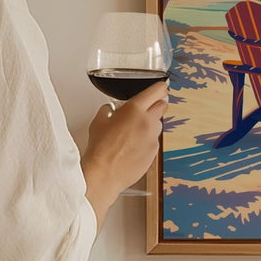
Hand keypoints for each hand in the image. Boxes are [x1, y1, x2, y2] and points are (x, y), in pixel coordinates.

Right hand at [82, 80, 168, 226]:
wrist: (104, 173)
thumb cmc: (100, 148)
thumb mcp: (98, 122)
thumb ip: (108, 111)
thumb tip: (110, 109)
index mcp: (134, 109)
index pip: (157, 91)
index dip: (160, 88)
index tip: (161, 87)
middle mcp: (148, 122)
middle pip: (162, 106)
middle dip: (156, 104)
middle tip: (147, 107)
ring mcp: (153, 138)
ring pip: (158, 124)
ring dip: (151, 124)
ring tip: (135, 131)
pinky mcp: (154, 152)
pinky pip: (154, 141)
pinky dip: (147, 140)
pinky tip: (134, 146)